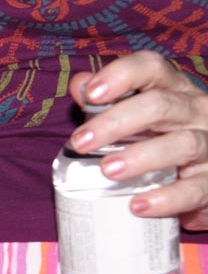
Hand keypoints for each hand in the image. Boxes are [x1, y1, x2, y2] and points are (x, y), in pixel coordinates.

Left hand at [68, 50, 207, 230]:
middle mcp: (196, 111)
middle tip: (80, 143)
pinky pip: (195, 189)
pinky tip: (138, 206)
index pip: (152, 67)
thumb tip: (79, 83)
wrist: (202, 179)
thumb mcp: (134, 117)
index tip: (90, 94)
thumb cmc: (160, 139)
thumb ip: (105, 101)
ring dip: (141, 156)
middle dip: (116, 122)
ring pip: (182, 144)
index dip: (121, 75)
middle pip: (160, 105)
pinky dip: (167, 198)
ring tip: (108, 170)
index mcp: (173, 89)